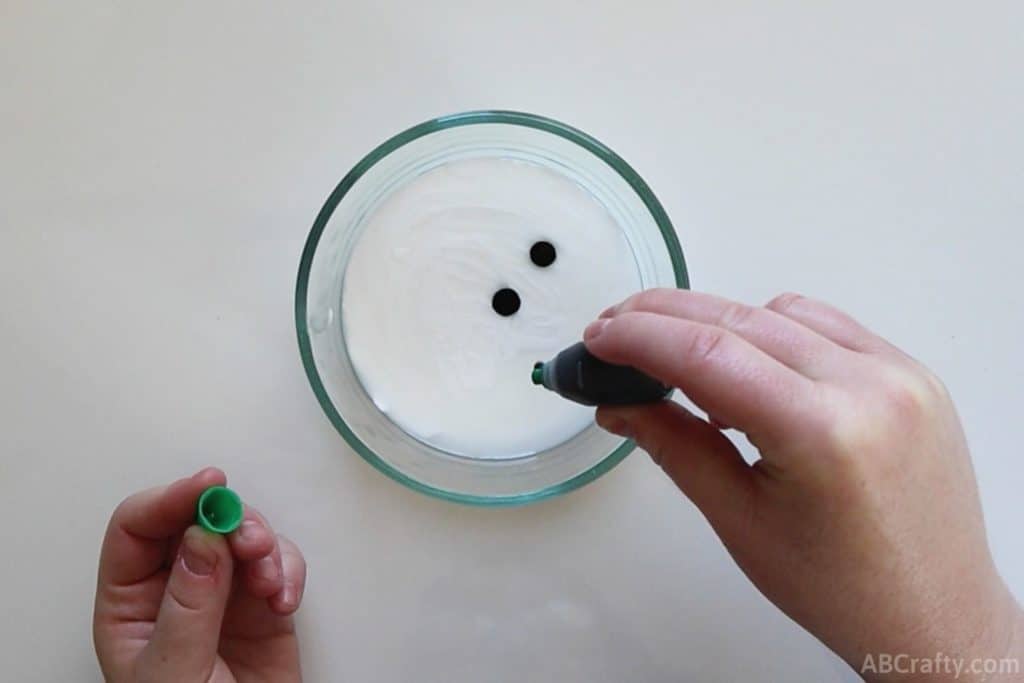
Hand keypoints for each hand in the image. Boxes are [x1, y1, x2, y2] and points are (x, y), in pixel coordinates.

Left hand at [93, 468, 305, 681]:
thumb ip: (188, 606)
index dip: (169, 500)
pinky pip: (277, 563)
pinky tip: (284, 599)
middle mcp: (174, 591)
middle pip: (194, 521)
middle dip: (228, 520)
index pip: (136, 529)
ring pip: (240, 535)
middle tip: (249, 538)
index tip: (207, 488)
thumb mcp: (176, 674)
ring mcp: (220, 595)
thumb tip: (200, 538)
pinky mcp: (262, 605)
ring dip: (263, 545)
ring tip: (271, 577)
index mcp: (130, 606)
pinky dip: (288, 571)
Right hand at [586, 290, 1022, 681]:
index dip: (640, 337)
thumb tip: (618, 403)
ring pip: (780, 311)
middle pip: (739, 319)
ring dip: (718, 322)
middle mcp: (870, 387)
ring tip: (677, 361)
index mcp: (825, 433)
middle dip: (663, 317)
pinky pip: (825, 324)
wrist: (933, 612)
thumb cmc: (839, 587)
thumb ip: (673, 447)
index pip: (709, 354)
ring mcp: (899, 373)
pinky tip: (746, 362)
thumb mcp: (738, 519)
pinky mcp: (911, 371)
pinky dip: (772, 329)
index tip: (598, 338)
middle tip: (613, 331)